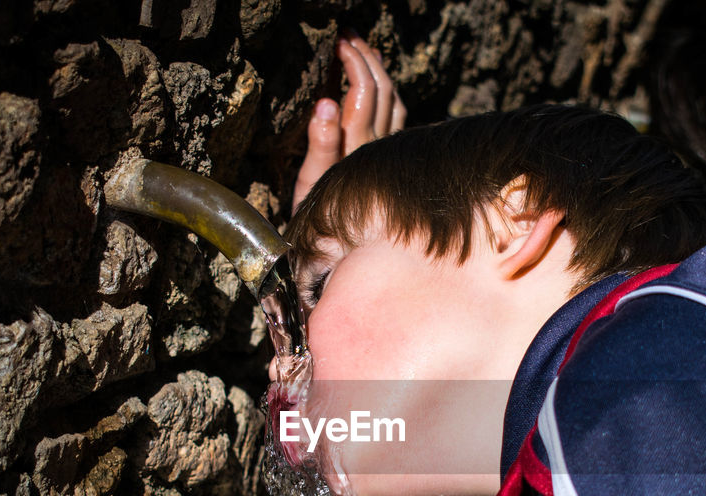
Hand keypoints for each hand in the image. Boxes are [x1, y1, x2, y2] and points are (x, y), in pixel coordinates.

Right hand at [292, 34, 406, 212]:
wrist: (334, 250)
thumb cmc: (315, 216)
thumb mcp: (311, 181)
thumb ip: (321, 142)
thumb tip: (327, 102)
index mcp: (358, 146)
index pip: (364, 92)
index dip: (354, 62)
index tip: (339, 41)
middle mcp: (378, 147)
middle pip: (384, 91)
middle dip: (367, 59)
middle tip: (349, 36)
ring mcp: (386, 153)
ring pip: (394, 102)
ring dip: (380, 73)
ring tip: (364, 52)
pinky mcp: (387, 159)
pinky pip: (395, 117)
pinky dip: (386, 93)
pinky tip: (376, 89)